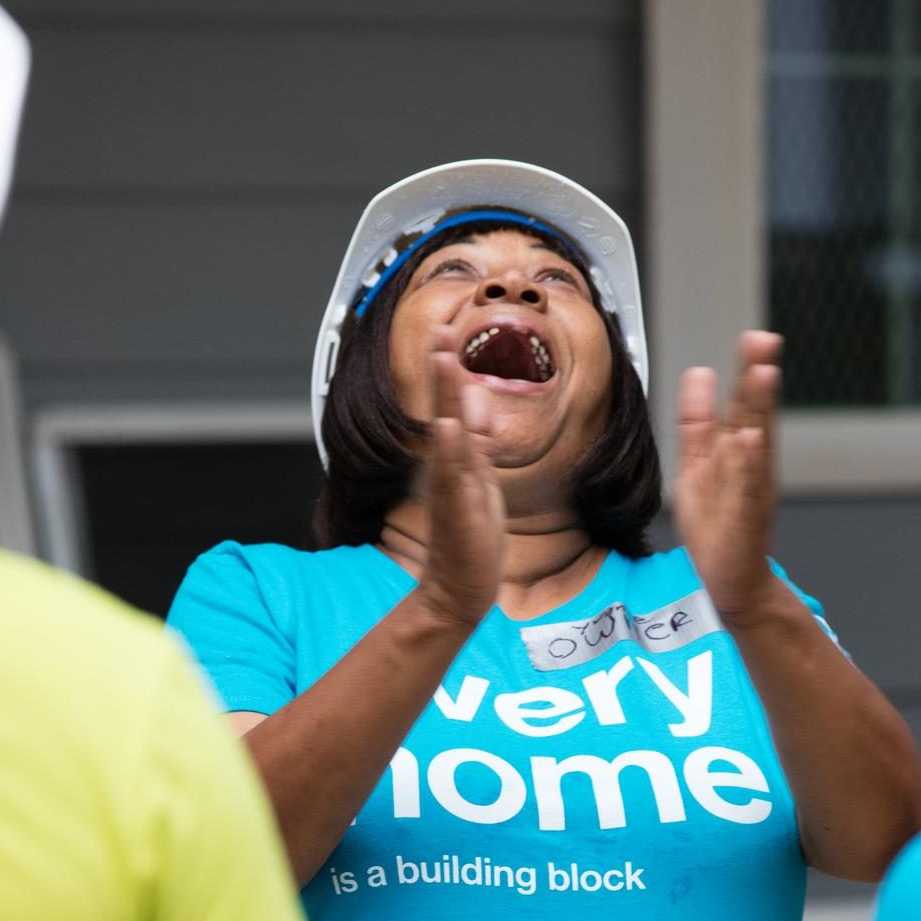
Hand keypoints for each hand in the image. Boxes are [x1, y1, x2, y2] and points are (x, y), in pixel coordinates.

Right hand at [415, 328, 504, 629]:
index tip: (445, 333)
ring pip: (450, 434)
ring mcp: (452, 487)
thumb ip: (478, 441)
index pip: (450, 405)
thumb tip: (476, 399)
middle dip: (443, 370)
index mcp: (455, 459)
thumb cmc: (469, 537)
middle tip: (440, 331)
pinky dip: (451, 451)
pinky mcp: (457, 511)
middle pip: (444, 409)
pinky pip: (453, 477)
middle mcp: (449, 467)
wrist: (457, 588)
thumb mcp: (479, 479)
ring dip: (446, 396)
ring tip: (445, 361)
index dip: (447, 371)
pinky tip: (449, 427)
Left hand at [674, 331, 782, 622]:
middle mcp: (752, 466)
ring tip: (762, 375)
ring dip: (760, 409)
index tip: (756, 338)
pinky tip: (749, 439)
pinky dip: (748, 463)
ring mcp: (752, 490)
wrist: (732, 581)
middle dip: (760, 378)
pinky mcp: (745, 517)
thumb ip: (697, 423)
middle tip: (765, 342)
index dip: (750, 371)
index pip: (745, 404)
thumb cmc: (717, 528)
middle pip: (756, 415)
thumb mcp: (697, 465)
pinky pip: (747, 486)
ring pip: (756, 444)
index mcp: (738, 452)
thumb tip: (698, 374)